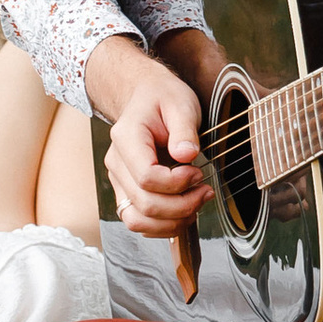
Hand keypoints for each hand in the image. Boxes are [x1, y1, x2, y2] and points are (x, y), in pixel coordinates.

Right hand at [89, 35, 215, 238]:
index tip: (198, 173)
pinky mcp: (126, 191)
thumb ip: (184, 129)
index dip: (177, 183)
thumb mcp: (181, 104)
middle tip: (206, 192)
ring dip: (171, 222)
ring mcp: (119, 180)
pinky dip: (162, 226)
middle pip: (143, 204)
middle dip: (181, 206)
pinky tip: (183, 212)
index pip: (146, 177)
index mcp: (126, 138)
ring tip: (196, 206)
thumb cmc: (163, 98)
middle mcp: (116, 163)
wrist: (146, 96)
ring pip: (136, 220)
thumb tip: (186, 156)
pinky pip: (137, 220)